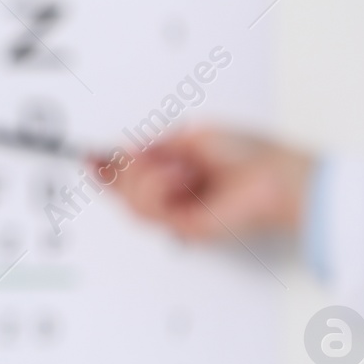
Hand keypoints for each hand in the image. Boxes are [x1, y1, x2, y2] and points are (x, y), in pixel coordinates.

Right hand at [94, 127, 312, 241]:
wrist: (275, 181)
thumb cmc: (250, 156)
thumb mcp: (194, 136)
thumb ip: (156, 145)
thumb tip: (126, 149)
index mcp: (176, 170)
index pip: (131, 174)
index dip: (106, 166)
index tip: (88, 155)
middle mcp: (174, 193)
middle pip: (123, 190)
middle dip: (119, 171)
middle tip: (118, 157)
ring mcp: (176, 212)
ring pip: (131, 202)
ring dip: (144, 178)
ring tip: (173, 167)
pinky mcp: (182, 227)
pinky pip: (149, 209)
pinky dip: (159, 187)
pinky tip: (178, 176)